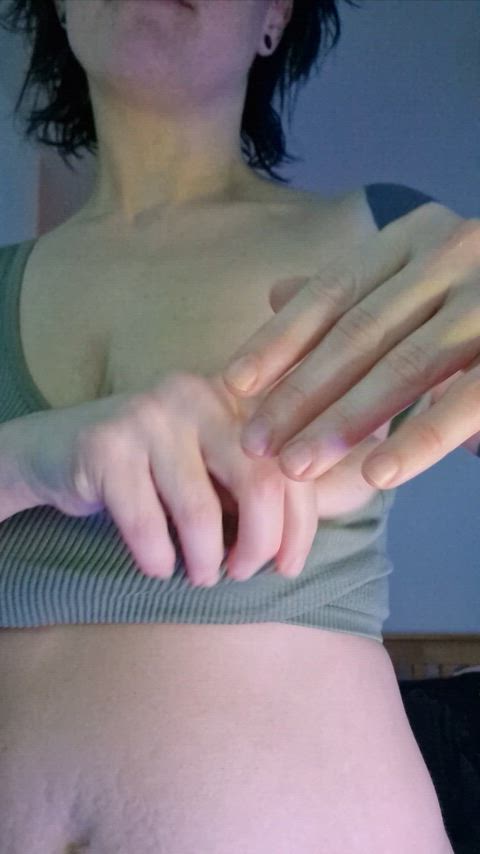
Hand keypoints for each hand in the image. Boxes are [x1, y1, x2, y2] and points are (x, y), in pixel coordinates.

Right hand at [20, 372, 318, 585]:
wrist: (59, 450)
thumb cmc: (153, 469)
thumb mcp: (213, 465)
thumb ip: (258, 485)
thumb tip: (300, 544)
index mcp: (235, 397)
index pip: (292, 465)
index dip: (301, 526)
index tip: (288, 566)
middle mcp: (198, 395)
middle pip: (261, 485)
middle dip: (260, 545)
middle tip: (243, 573)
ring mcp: (149, 415)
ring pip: (200, 512)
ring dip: (205, 562)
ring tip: (201, 576)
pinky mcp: (105, 444)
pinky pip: (146, 524)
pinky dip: (157, 561)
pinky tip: (158, 567)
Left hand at [222, 204, 479, 489]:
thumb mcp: (417, 276)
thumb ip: (354, 288)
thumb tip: (275, 293)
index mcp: (416, 236)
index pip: (332, 291)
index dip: (280, 339)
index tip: (234, 384)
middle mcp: (454, 252)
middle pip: (358, 333)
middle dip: (301, 392)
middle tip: (254, 442)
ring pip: (405, 366)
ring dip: (345, 422)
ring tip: (298, 466)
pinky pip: (466, 400)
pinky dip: (420, 439)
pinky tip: (377, 474)